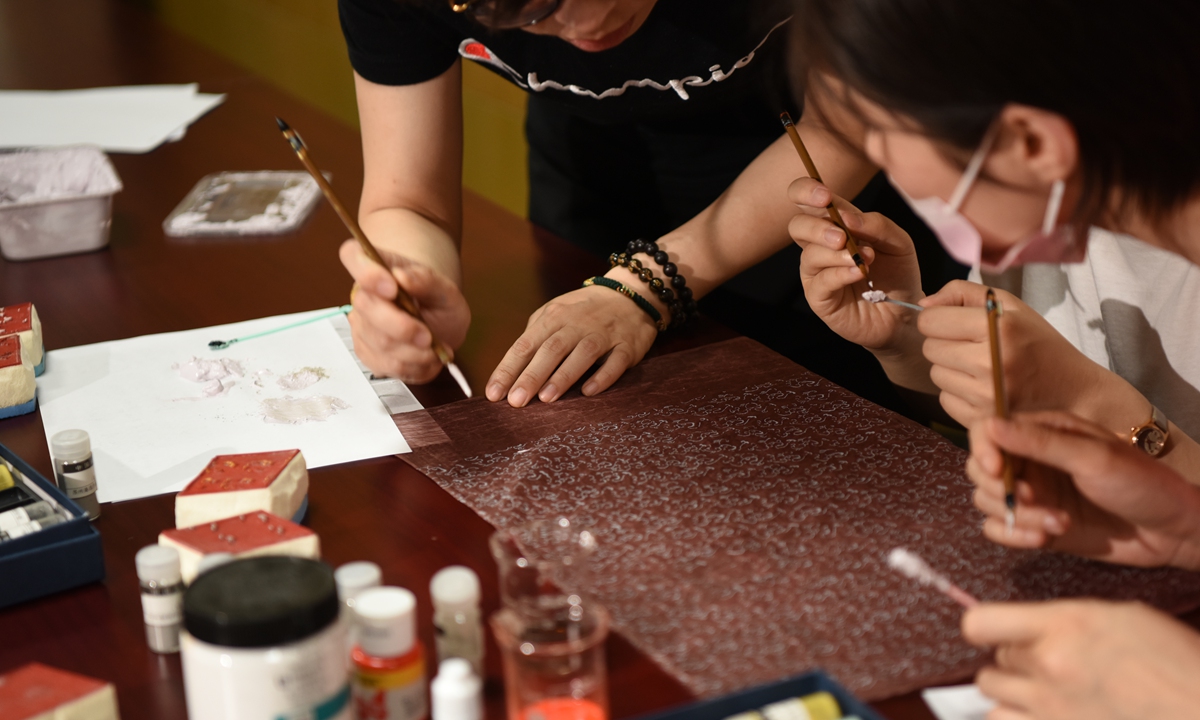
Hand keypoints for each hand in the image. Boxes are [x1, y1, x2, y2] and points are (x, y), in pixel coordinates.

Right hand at [340, 240, 469, 382]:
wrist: (438, 322)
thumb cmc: (437, 301)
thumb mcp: (444, 288)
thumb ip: (426, 280)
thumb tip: (403, 277)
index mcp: (376, 266)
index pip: (353, 255)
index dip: (366, 272)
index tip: (392, 287)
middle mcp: (363, 295)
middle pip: (366, 308)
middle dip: (400, 326)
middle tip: (427, 335)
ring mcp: (362, 326)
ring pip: (380, 343)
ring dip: (413, 351)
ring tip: (434, 347)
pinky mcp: (368, 353)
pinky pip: (387, 365)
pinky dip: (414, 366)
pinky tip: (427, 357)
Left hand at [485, 283, 658, 406]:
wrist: (629, 295)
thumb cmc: (583, 311)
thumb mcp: (555, 313)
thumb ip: (534, 335)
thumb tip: (510, 368)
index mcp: (554, 316)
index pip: (525, 344)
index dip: (508, 369)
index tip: (493, 393)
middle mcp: (578, 323)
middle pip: (551, 349)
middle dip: (531, 376)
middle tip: (516, 401)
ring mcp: (604, 334)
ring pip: (582, 354)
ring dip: (563, 376)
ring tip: (546, 399)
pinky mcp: (628, 346)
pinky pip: (616, 361)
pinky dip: (603, 376)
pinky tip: (588, 392)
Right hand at [789, 177, 923, 351]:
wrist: (905, 313)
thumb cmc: (897, 274)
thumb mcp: (897, 242)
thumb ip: (876, 224)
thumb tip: (847, 217)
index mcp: (835, 224)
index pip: (806, 200)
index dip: (806, 191)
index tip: (824, 196)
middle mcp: (820, 246)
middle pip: (797, 226)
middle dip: (816, 227)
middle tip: (841, 236)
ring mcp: (817, 273)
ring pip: (809, 255)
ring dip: (836, 254)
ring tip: (863, 258)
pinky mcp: (819, 298)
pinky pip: (821, 281)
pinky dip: (840, 274)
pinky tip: (859, 273)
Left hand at [919, 281, 1106, 426]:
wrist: (1074, 393)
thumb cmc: (1038, 345)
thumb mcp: (1011, 306)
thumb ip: (963, 293)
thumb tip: (922, 303)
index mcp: (998, 328)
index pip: (930, 321)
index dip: (939, 320)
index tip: (957, 324)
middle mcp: (990, 362)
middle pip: (929, 348)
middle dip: (946, 344)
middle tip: (974, 346)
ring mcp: (986, 395)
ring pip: (935, 374)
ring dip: (952, 369)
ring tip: (982, 367)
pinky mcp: (983, 420)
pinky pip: (945, 400)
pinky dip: (958, 393)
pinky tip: (984, 387)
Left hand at [963, 600, 1199, 719]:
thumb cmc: (1181, 665)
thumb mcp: (1126, 619)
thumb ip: (1071, 621)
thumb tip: (1041, 627)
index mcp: (1066, 625)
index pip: (981, 623)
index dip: (984, 629)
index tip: (994, 633)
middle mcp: (1051, 666)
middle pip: (995, 662)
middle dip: (1016, 663)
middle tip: (1048, 667)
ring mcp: (1053, 709)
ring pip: (993, 698)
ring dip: (1011, 696)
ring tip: (1042, 695)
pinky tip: (1043, 716)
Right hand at [967, 411, 1199, 568]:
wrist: (1172, 532)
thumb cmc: (1142, 484)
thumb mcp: (1093, 457)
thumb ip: (1040, 443)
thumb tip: (991, 425)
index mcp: (1043, 432)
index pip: (988, 430)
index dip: (983, 448)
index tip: (998, 470)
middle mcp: (1031, 461)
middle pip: (979, 469)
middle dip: (1002, 488)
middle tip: (1036, 498)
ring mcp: (1032, 494)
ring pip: (987, 501)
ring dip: (1017, 516)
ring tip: (1058, 522)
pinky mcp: (1034, 524)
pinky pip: (998, 529)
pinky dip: (1014, 535)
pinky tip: (1046, 537)